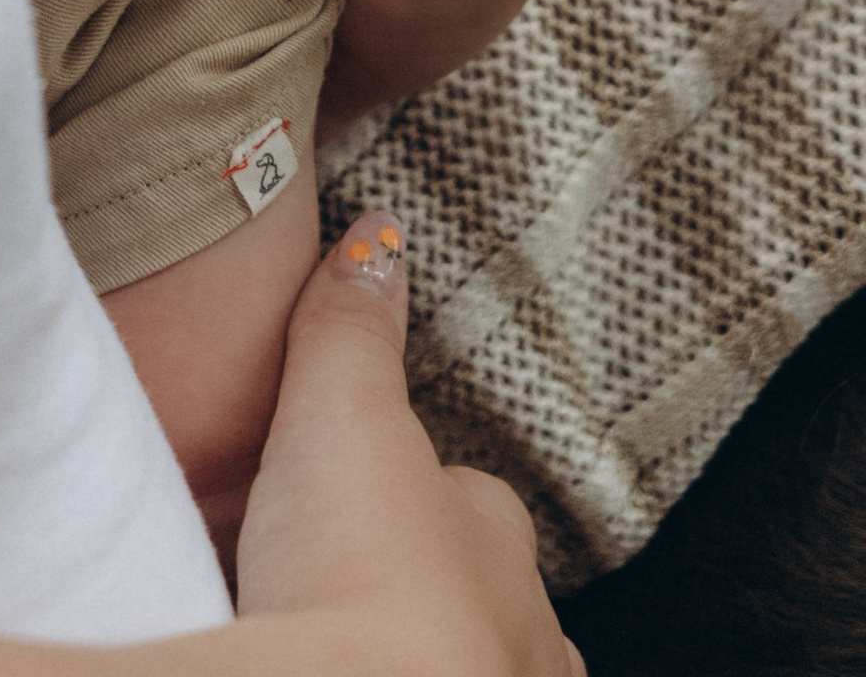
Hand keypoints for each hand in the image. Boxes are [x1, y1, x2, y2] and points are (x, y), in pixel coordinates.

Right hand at [234, 208, 580, 673]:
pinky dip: (397, 676)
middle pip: (483, 595)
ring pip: (474, 663)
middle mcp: (521, 629)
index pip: (475, 500)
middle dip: (436, 587)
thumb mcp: (343, 414)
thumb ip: (353, 328)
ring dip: (429, 651)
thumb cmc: (363, 574)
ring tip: (360, 642)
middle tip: (356, 580)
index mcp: (498, 535)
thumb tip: (380, 233)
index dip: (422, 490)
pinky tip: (351, 669)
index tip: (362, 494)